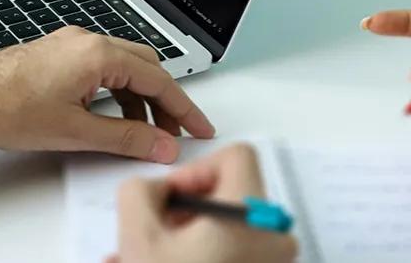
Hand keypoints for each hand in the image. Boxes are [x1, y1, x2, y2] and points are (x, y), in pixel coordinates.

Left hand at [0, 27, 215, 161]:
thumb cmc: (6, 108)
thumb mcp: (76, 131)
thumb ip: (126, 137)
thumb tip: (160, 143)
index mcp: (97, 54)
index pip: (158, 79)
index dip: (184, 107)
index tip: (199, 127)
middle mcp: (85, 41)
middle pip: (145, 66)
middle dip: (164, 100)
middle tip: (173, 131)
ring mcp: (69, 45)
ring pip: (122, 66)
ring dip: (138, 97)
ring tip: (142, 132)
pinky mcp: (55, 54)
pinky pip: (99, 67)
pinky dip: (114, 91)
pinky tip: (109, 116)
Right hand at [109, 144, 296, 262]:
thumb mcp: (137, 232)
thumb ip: (140, 189)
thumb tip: (153, 188)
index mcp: (251, 218)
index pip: (237, 157)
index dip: (196, 169)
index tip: (173, 198)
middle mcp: (273, 239)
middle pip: (229, 195)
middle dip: (182, 210)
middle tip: (155, 230)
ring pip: (225, 229)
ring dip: (182, 237)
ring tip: (142, 257)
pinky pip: (232, 255)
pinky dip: (198, 257)